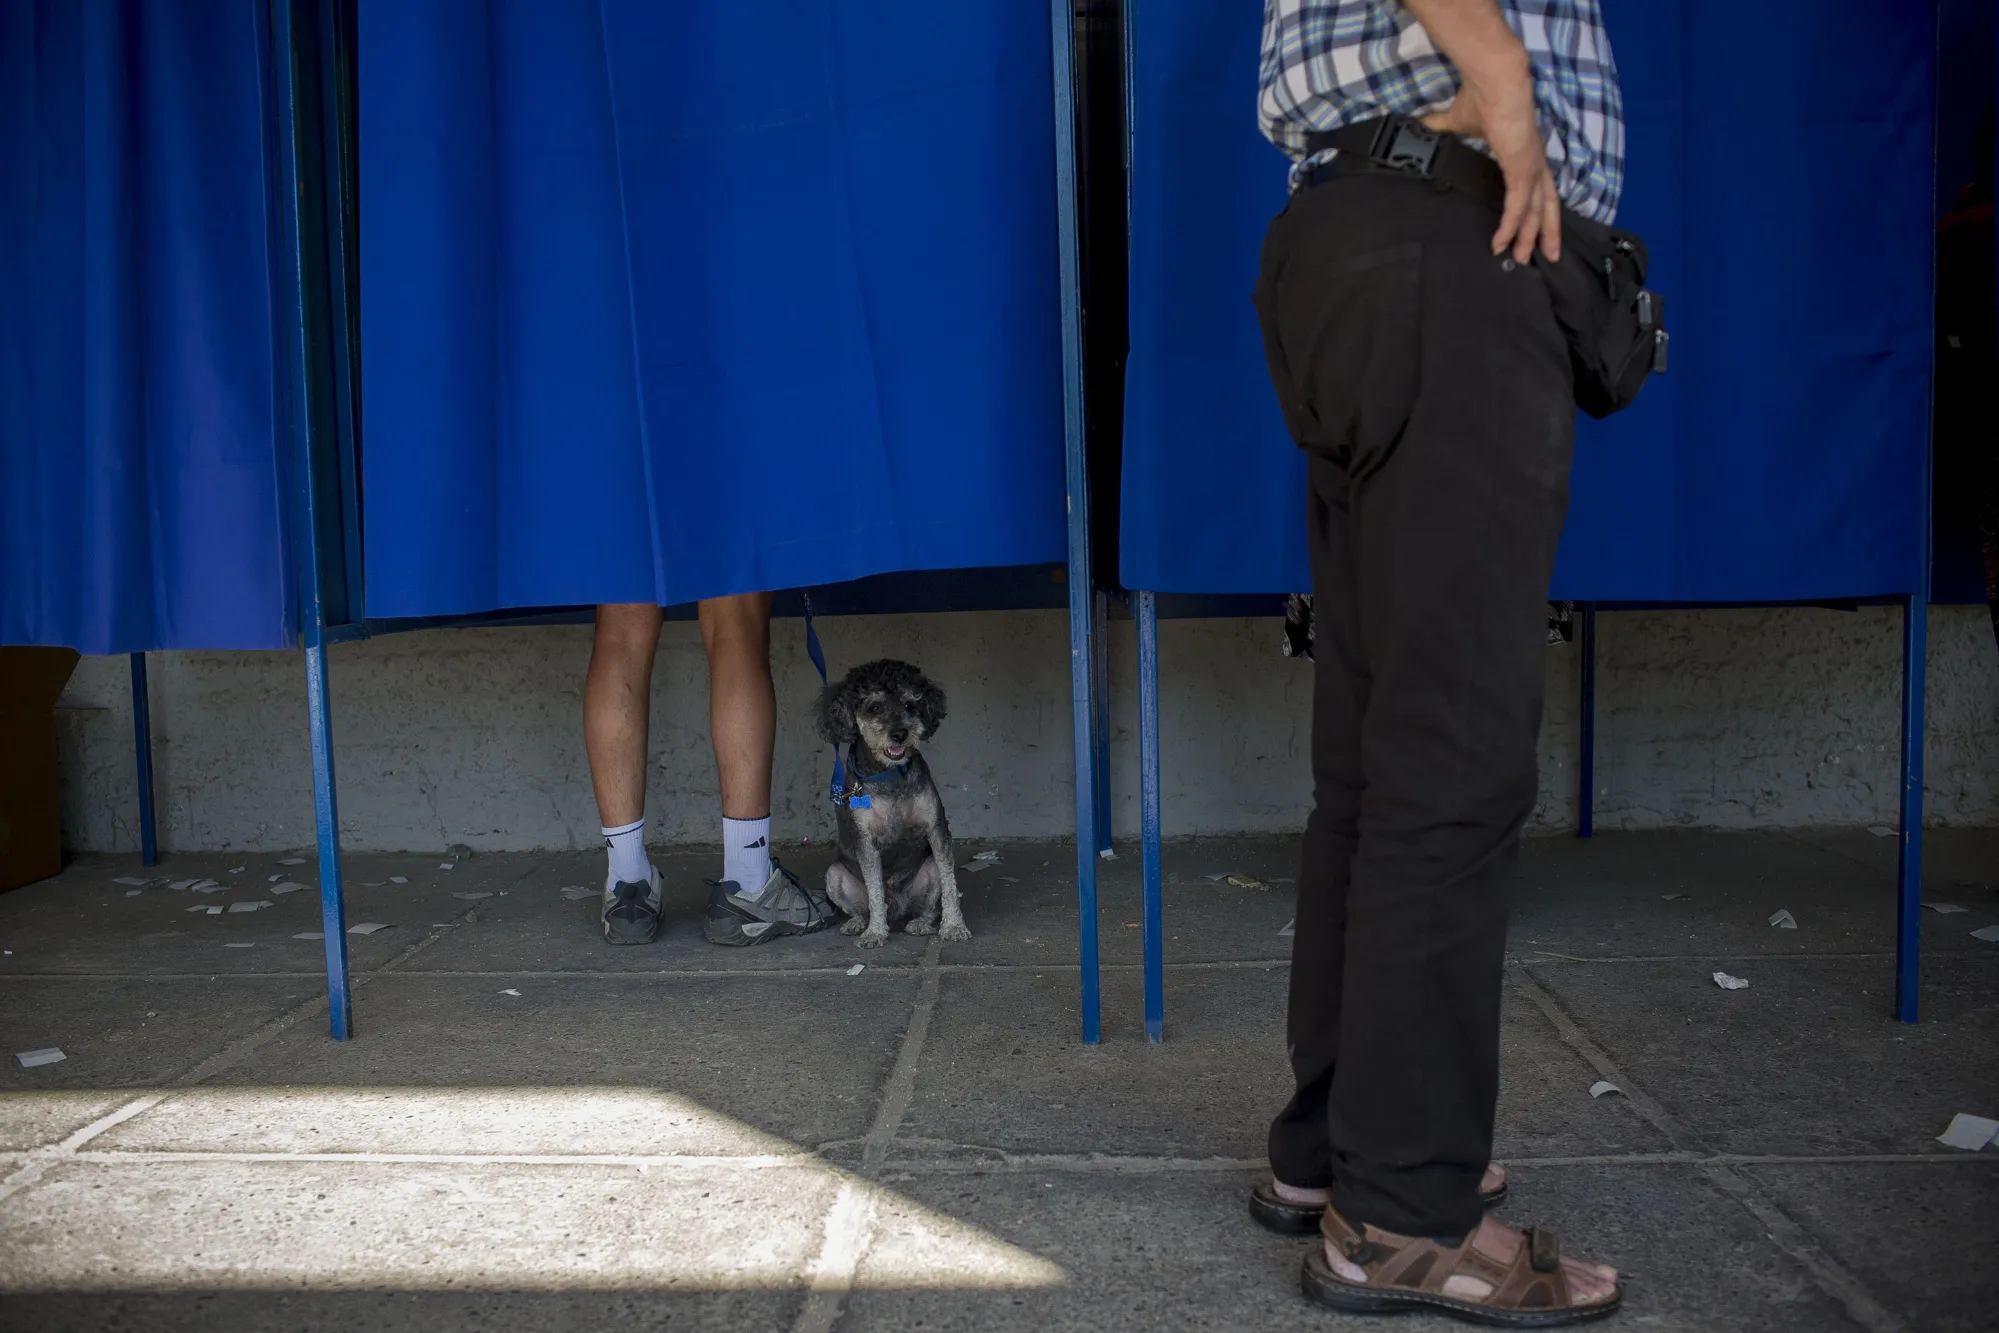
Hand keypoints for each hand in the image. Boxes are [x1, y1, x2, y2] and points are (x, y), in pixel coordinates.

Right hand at [1422, 72, 1560, 263]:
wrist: (1495, 80)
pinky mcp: (1521, 170)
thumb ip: (1440, 127)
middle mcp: (1534, 162)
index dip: (1535, 208)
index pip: (1536, 186)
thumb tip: (1418, 126)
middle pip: (1547, 204)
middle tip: (1546, 256)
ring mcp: (1531, 167)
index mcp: (1524, 152)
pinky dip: (1511, 227)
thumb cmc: (1480, 95)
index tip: (1531, 228)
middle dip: (1546, 231)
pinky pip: (1518, 207)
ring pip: (1538, 211)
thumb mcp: (1456, 119)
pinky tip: (1501, 243)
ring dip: (1532, 236)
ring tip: (1525, 259)